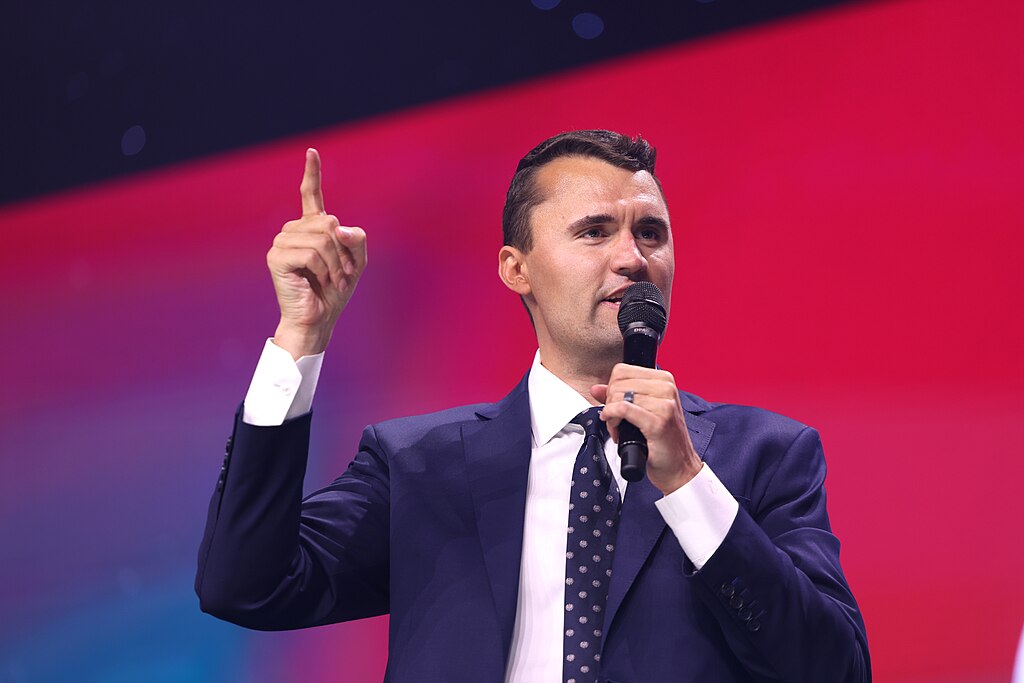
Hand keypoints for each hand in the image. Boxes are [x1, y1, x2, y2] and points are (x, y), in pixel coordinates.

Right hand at [267, 148, 366, 358]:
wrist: (319, 318)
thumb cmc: (335, 291)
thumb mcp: (357, 261)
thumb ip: (356, 239)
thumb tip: (337, 227)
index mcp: (311, 228)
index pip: (310, 195)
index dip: (312, 173)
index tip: (312, 152)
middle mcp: (293, 231)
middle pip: (328, 222)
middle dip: (342, 251)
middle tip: (341, 273)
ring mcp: (282, 243)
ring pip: (321, 237)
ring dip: (335, 263)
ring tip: (331, 279)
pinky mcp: (276, 257)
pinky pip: (311, 253)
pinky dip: (323, 269)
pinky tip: (318, 281)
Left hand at [592, 364, 702, 494]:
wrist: (679, 467)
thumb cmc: (663, 441)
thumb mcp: (641, 412)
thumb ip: (619, 397)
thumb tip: (596, 388)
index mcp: (664, 380)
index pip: (622, 371)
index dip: (611, 389)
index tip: (615, 406)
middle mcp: (667, 388)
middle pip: (618, 383)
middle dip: (610, 403)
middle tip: (616, 421)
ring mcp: (665, 404)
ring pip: (618, 396)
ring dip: (611, 416)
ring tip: (619, 428)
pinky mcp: (658, 421)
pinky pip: (622, 409)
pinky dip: (612, 418)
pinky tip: (616, 428)